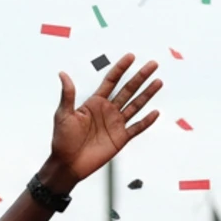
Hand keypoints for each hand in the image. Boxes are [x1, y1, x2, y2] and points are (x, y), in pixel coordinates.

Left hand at [46, 55, 162, 183]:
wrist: (67, 164)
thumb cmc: (62, 140)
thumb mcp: (63, 115)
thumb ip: (68, 95)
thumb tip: (63, 74)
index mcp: (94, 103)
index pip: (111, 81)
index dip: (121, 68)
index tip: (131, 56)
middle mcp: (107, 111)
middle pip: (128, 90)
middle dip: (140, 77)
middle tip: (152, 64)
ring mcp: (115, 124)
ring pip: (135, 105)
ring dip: (147, 94)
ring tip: (158, 82)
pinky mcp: (120, 138)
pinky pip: (137, 128)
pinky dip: (146, 121)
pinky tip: (155, 112)